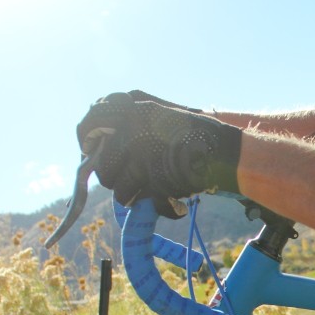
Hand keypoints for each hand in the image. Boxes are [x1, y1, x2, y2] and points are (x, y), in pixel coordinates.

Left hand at [76, 91, 241, 217]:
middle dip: (116, 179)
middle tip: (136, 179)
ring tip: (155, 189)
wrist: (227, 152)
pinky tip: (172, 199)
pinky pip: (142, 202)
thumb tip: (94, 148)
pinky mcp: (155, 178)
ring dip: (136, 194)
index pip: (89, 123)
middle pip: (104, 166)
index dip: (86, 142)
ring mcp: (143, 153)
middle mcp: (133, 128)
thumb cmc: (196, 135)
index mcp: (133, 109)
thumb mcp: (160, 113)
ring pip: (119, 189)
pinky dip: (158, 205)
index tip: (90, 152)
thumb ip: (129, 123)